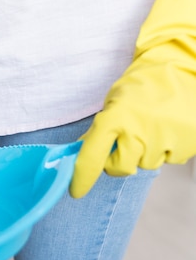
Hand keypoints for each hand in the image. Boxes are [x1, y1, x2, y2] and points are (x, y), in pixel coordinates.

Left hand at [70, 0, 195, 197]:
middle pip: (119, 168)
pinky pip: (169, 158)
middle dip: (116, 160)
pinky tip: (167, 128)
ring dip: (143, 152)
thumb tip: (82, 152)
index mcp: (115, 119)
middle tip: (122, 141)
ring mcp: (166, 140)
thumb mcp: (113, 102)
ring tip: (151, 126)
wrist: (183, 69)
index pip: (91, 158)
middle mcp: (139, 132)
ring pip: (145, 164)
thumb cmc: (143, 85)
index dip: (81, 178)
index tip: (76, 190)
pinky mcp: (188, 144)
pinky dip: (166, 148)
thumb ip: (99, 129)